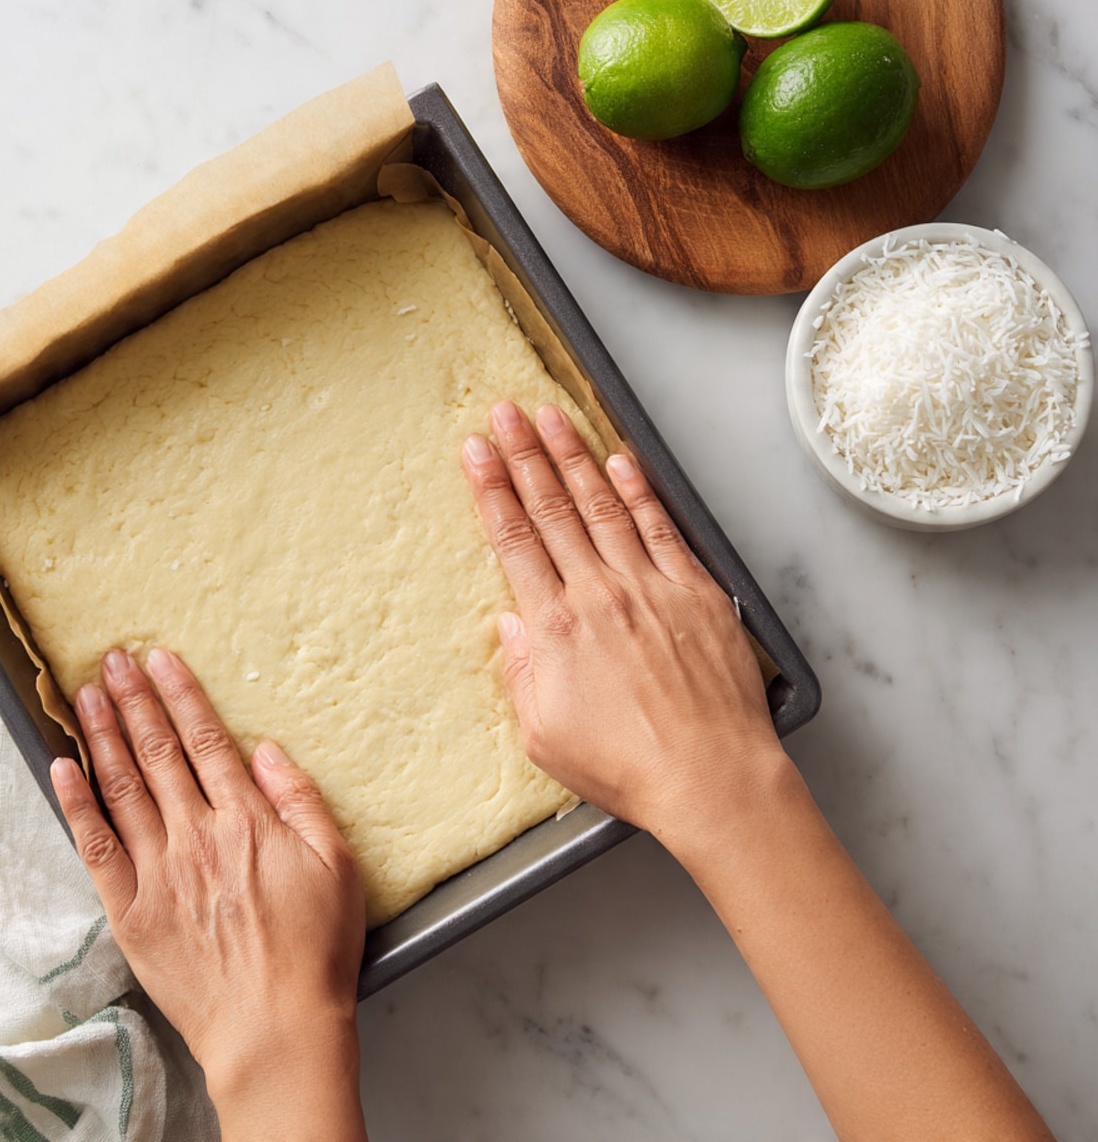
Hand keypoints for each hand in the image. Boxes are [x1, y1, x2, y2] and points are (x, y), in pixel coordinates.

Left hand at [50, 648, 366, 1141]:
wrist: (275, 1027)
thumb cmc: (314, 947)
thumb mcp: (337, 863)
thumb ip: (300, 799)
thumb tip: (265, 749)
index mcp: (245, 820)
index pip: (205, 741)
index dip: (180, 695)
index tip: (159, 659)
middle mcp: (196, 836)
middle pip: (157, 754)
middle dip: (133, 701)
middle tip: (111, 660)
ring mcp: (158, 873)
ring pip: (122, 789)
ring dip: (102, 736)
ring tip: (86, 694)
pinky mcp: (131, 912)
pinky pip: (96, 848)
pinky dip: (77, 805)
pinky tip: (61, 769)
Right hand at [461, 400, 786, 860]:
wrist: (711, 776)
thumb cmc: (625, 766)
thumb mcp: (543, 736)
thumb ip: (519, 674)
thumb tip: (509, 623)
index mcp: (555, 628)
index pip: (514, 541)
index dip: (491, 490)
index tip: (475, 451)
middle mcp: (599, 594)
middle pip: (553, 509)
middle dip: (524, 454)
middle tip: (504, 411)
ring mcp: (650, 586)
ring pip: (603, 506)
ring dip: (573, 456)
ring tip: (551, 415)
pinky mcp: (695, 592)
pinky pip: (661, 528)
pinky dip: (639, 491)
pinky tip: (619, 460)